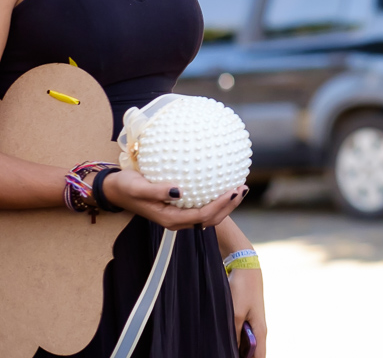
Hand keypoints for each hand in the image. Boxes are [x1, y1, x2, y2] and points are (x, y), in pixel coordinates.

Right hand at [102, 170, 246, 229]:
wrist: (115, 190)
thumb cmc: (126, 187)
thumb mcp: (138, 187)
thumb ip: (158, 191)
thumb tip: (180, 191)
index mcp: (170, 219)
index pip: (202, 216)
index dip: (221, 206)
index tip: (233, 191)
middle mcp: (177, 221)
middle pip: (210, 219)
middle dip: (229, 206)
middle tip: (243, 188)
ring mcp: (179, 216)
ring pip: (209, 216)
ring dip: (226, 204)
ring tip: (240, 188)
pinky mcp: (179, 209)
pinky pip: (202, 206)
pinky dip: (216, 199)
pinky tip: (223, 185)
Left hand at [230, 266, 266, 356]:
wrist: (246, 268)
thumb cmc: (242, 290)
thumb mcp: (235, 314)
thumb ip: (235, 335)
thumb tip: (233, 351)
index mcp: (261, 331)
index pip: (260, 357)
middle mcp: (260, 329)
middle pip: (254, 352)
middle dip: (243, 357)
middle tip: (226, 353)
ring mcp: (254, 323)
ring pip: (248, 344)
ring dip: (238, 349)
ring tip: (224, 350)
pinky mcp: (248, 317)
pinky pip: (243, 335)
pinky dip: (236, 340)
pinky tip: (225, 340)